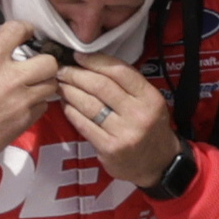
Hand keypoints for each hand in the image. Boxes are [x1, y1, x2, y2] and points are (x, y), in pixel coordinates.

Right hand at [0, 27, 68, 169]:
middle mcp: (7, 80)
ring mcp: (19, 102)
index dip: (24, 29)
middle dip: (42, 60)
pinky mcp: (23, 121)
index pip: (17, 31)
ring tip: (29, 84)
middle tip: (32, 64)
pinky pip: (43, 105)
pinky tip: (21, 103)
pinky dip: (35, 103)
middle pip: (48, 62)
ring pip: (51, 84)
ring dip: (42, 82)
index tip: (24, 34)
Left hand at [56, 56, 184, 196]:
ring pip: (89, 105)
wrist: (158, 163)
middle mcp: (138, 113)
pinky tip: (65, 104)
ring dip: (70, 92)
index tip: (78, 56)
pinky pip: (84, 124)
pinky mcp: (109, 148)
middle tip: (62, 70)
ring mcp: (123, 132)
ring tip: (60, 84)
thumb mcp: (148, 102)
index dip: (95, 61)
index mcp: (149, 97)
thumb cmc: (149, 126)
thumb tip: (93, 64)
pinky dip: (71, 111)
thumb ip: (127, 85)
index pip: (119, 71)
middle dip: (77, 75)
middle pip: (100, 86)